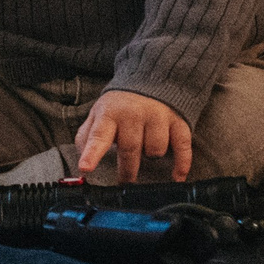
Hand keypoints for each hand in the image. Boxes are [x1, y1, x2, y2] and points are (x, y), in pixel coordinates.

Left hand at [75, 89, 190, 184]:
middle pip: (130, 149)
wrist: (150, 80)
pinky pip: (182, 147)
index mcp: (109, 114)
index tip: (86, 168)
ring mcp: (157, 117)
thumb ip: (87, 137)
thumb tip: (82, 163)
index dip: (92, 153)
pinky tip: (176, 176)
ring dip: (150, 156)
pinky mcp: (177, 122)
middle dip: (127, 170)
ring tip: (145, 150)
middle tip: (124, 182)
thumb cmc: (120, 106)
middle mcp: (133, 115)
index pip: (98, 135)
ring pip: (155, 150)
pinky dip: (181, 164)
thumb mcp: (98, 115)